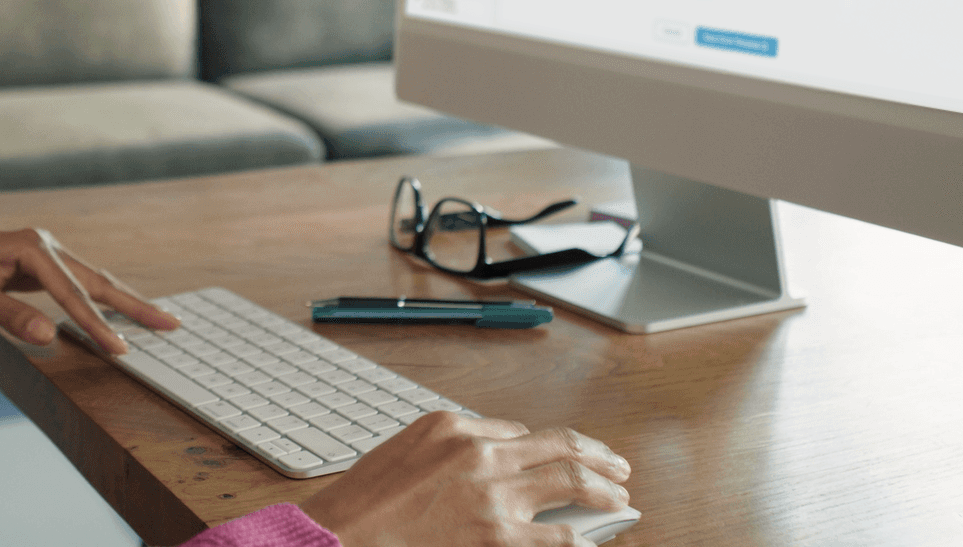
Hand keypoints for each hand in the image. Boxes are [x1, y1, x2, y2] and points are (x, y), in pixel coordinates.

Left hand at [0, 228, 178, 354]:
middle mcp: (46, 245)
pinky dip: (102, 301)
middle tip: (171, 324)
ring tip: (158, 319)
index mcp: (32, 247)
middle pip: (97, 280)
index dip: (97, 324)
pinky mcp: (42, 266)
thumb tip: (48, 337)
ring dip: (125, 302)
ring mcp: (46, 254)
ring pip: (93, 281)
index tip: (120, 349)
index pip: (73, 293)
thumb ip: (10, 316)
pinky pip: (80, 286)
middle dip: (134, 304)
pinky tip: (120, 313)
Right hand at [299, 412, 631, 546]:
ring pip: (569, 482)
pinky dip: (580, 539)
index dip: (547, 448)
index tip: (566, 457)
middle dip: (597, 456)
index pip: (521, 432)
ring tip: (620, 499)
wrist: (343, 537)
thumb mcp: (406, 448)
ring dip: (603, 491)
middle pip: (559, 446)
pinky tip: (591, 542)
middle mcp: (481, 454)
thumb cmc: (365, 500)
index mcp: (456, 427)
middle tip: (618, 467)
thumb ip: (454, 443)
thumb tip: (497, 447)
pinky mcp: (497, 538)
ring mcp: (493, 497)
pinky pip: (556, 538)